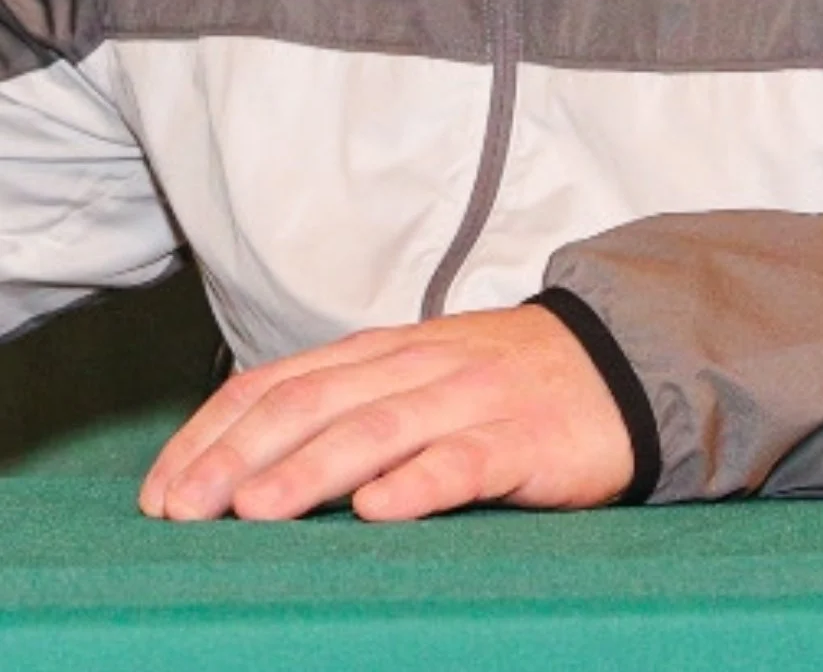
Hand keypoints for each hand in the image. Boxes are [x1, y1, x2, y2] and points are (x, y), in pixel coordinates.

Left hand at [138, 304, 634, 521]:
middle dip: (239, 458)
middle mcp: (414, 367)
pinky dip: (419, 482)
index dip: (214, 435)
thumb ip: (345, 405)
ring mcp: (469, 399)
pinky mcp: (523, 438)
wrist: (617, 362)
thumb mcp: (415, 379)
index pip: (277, 384)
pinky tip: (379, 511)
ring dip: (310, 470)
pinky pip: (465, 459)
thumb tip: (245, 460)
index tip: (163, 491)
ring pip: (377, 428)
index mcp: (379, 353)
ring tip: (255, 512)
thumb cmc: (499, 385)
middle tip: (184, 512)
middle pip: (312, 404)